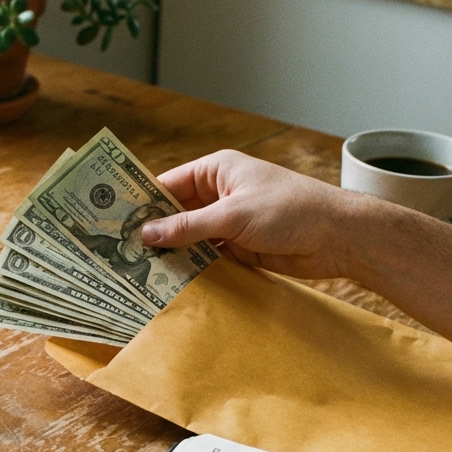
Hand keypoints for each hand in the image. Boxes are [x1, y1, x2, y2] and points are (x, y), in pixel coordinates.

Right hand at [140, 150, 365, 279]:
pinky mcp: (240, 248)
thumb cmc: (289, 210)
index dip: (142, 201)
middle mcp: (220, 193)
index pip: (169, 183)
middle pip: (176, 213)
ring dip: (172, 253)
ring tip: (136, 271)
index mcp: (217, 170)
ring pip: (190, 238)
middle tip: (119, 252)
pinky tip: (169, 281)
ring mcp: (229, 222)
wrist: (337, 237)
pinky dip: (192, 267)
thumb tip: (147, 234)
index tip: (113, 219)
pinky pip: (207, 257)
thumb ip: (188, 227)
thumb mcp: (232, 216)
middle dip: (154, 231)